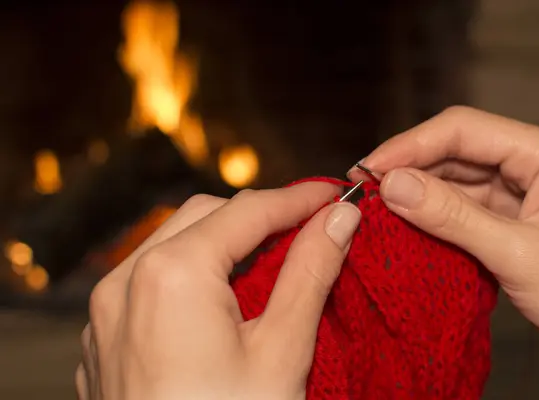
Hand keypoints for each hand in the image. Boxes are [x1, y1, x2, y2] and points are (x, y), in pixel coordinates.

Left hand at [76, 182, 360, 399]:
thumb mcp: (282, 351)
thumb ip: (309, 272)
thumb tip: (338, 219)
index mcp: (172, 276)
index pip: (248, 211)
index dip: (298, 198)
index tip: (333, 195)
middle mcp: (126, 283)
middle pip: (205, 217)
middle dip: (258, 217)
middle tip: (307, 228)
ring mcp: (107, 314)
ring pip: (172, 245)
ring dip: (223, 242)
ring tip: (271, 259)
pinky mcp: (106, 341)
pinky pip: (147, 281)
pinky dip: (190, 273)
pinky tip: (221, 298)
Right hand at [350, 106, 538, 377]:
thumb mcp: (515, 253)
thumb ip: (451, 216)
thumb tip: (392, 185)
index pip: (461, 129)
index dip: (409, 145)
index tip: (369, 168)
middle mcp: (528, 161)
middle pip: (453, 148)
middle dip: (408, 166)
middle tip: (364, 189)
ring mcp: (516, 188)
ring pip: (452, 175)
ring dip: (416, 189)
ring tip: (377, 207)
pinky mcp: (506, 214)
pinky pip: (459, 203)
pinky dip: (430, 212)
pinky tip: (405, 222)